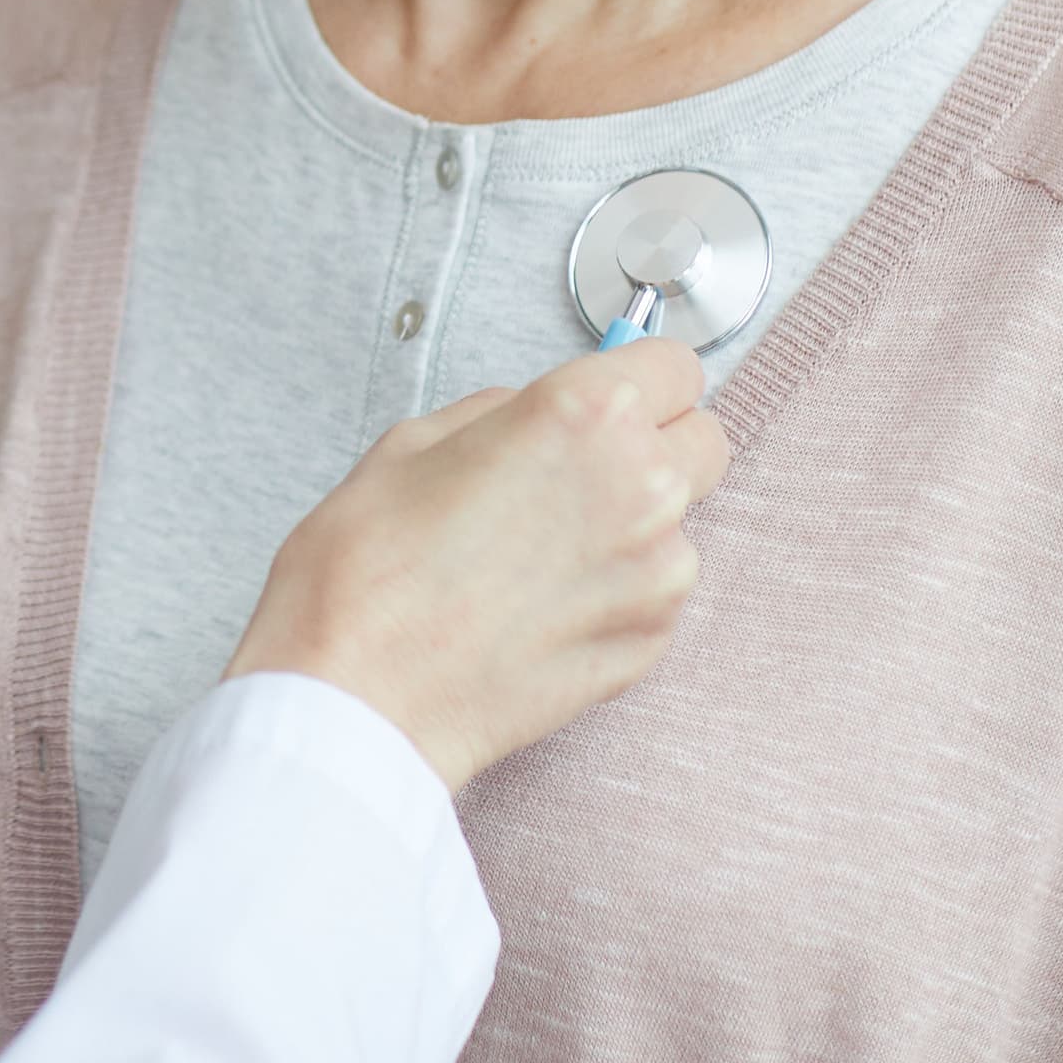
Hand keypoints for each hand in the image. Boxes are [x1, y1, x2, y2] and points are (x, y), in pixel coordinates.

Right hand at [222, 339, 726, 789]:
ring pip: (679, 522)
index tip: (611, 396)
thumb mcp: (414, 442)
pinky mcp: (652, 643)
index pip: (674, 365)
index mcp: (586, 415)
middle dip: (652, 444)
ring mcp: (658, 573)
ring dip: (633, 524)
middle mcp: (641, 487)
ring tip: (542, 551)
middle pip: (701, 439)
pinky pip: (657, 592)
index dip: (635, 377)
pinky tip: (542, 603)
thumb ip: (502, 413)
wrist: (361, 698)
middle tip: (579, 469)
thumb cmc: (369, 573)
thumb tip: (533, 416)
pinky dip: (617, 590)